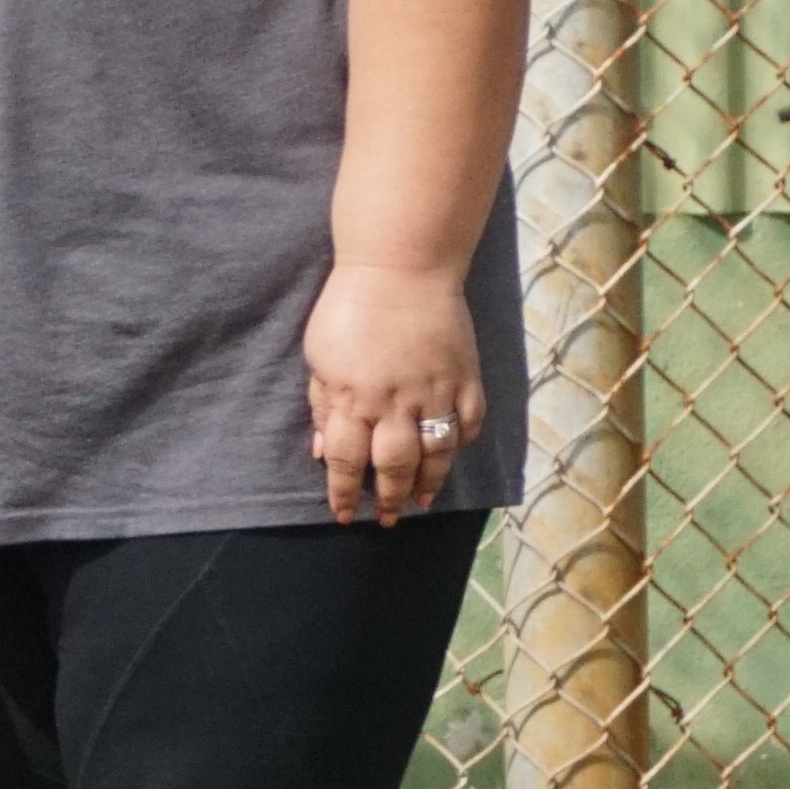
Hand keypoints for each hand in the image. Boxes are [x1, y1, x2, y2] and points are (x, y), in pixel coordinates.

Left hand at [305, 258, 482, 524]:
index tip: (346, 515)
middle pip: (395, 465)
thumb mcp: (319, 357)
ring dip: (430, 483)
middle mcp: (396, 403)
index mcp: (354, 398)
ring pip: (437, 453)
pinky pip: (469, 422)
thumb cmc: (349, 309)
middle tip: (390, 520)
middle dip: (391, 498)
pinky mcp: (466, 377)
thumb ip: (324, 405)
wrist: (402, 268)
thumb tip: (324, 451)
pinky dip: (462, 443)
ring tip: (423, 502)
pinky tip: (453, 455)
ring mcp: (437, 391)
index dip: (345, 492)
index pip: (347, 461)